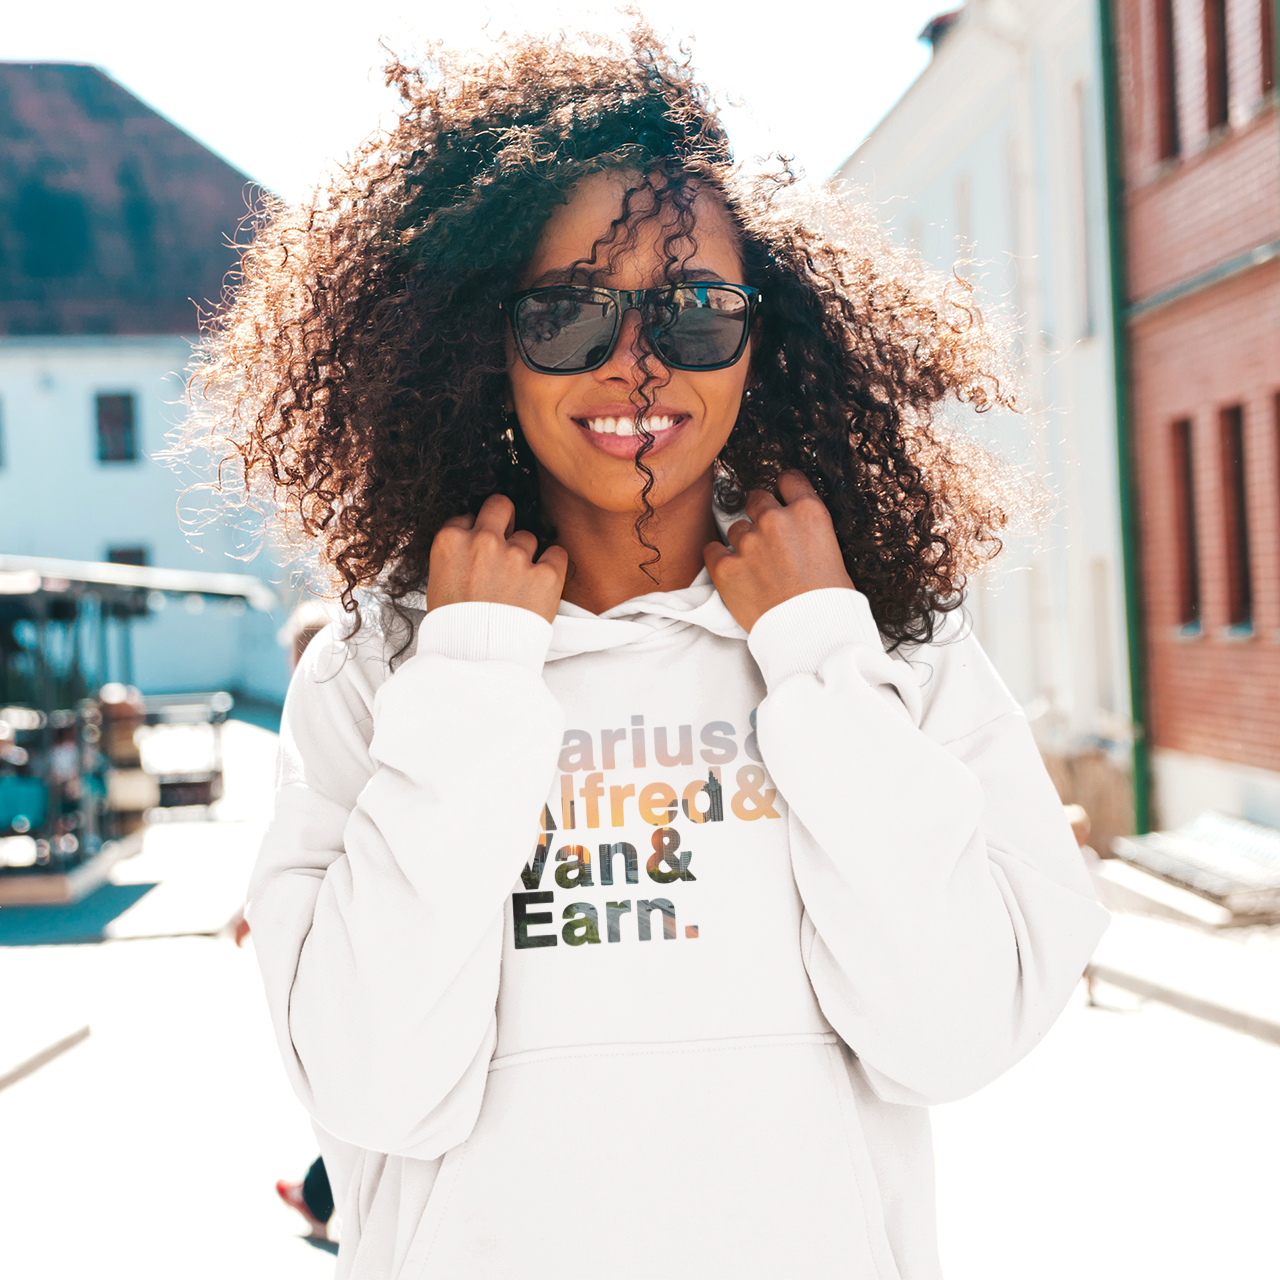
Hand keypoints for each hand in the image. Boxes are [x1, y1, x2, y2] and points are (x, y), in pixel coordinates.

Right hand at [427, 495, 568, 623]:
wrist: (476, 660)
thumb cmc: (454, 629)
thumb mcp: (437, 584)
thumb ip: (455, 555)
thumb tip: (470, 541)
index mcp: (450, 541)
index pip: (467, 517)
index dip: (475, 531)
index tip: (478, 547)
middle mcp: (483, 542)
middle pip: (500, 505)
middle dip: (505, 519)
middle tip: (507, 541)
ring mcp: (515, 556)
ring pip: (529, 538)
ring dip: (527, 556)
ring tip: (518, 586)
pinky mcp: (545, 574)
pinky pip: (557, 554)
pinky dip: (553, 567)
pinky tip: (542, 584)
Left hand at [704, 471, 854, 631]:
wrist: (811, 634)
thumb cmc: (829, 601)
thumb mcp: (832, 553)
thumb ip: (809, 531)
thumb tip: (796, 528)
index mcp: (808, 513)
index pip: (788, 480)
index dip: (783, 489)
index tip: (780, 497)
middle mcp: (775, 520)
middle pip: (756, 499)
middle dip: (759, 514)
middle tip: (766, 538)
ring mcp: (748, 542)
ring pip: (735, 528)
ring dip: (742, 542)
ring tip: (755, 567)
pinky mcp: (725, 567)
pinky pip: (711, 550)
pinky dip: (718, 559)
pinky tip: (731, 571)